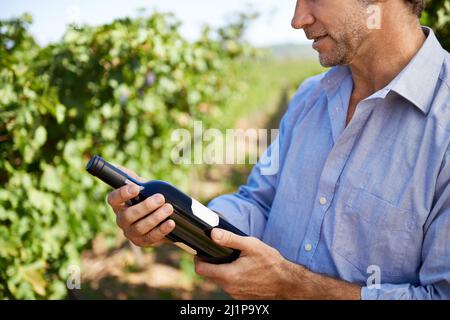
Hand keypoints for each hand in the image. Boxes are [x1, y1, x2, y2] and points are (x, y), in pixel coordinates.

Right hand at [106, 166, 175, 246]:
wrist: (161, 217)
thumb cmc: (147, 198)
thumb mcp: (142, 187)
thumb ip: (131, 177)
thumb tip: (118, 168)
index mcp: (119, 205)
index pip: (113, 199)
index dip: (122, 194)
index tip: (136, 188)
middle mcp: (122, 220)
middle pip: (128, 216)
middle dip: (145, 206)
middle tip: (160, 198)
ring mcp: (131, 233)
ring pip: (140, 227)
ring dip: (156, 217)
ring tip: (169, 208)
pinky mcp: (143, 242)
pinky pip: (151, 238)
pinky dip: (162, 230)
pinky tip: (171, 223)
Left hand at [195, 228, 361, 299]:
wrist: (288, 282)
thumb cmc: (271, 263)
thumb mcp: (251, 245)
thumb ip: (230, 239)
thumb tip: (213, 233)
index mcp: (229, 275)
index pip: (201, 270)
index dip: (199, 259)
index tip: (203, 251)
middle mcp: (230, 288)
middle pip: (209, 275)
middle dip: (211, 264)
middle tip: (220, 252)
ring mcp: (236, 295)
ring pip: (220, 281)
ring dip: (222, 271)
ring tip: (235, 261)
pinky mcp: (242, 298)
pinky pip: (230, 287)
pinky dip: (232, 278)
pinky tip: (243, 270)